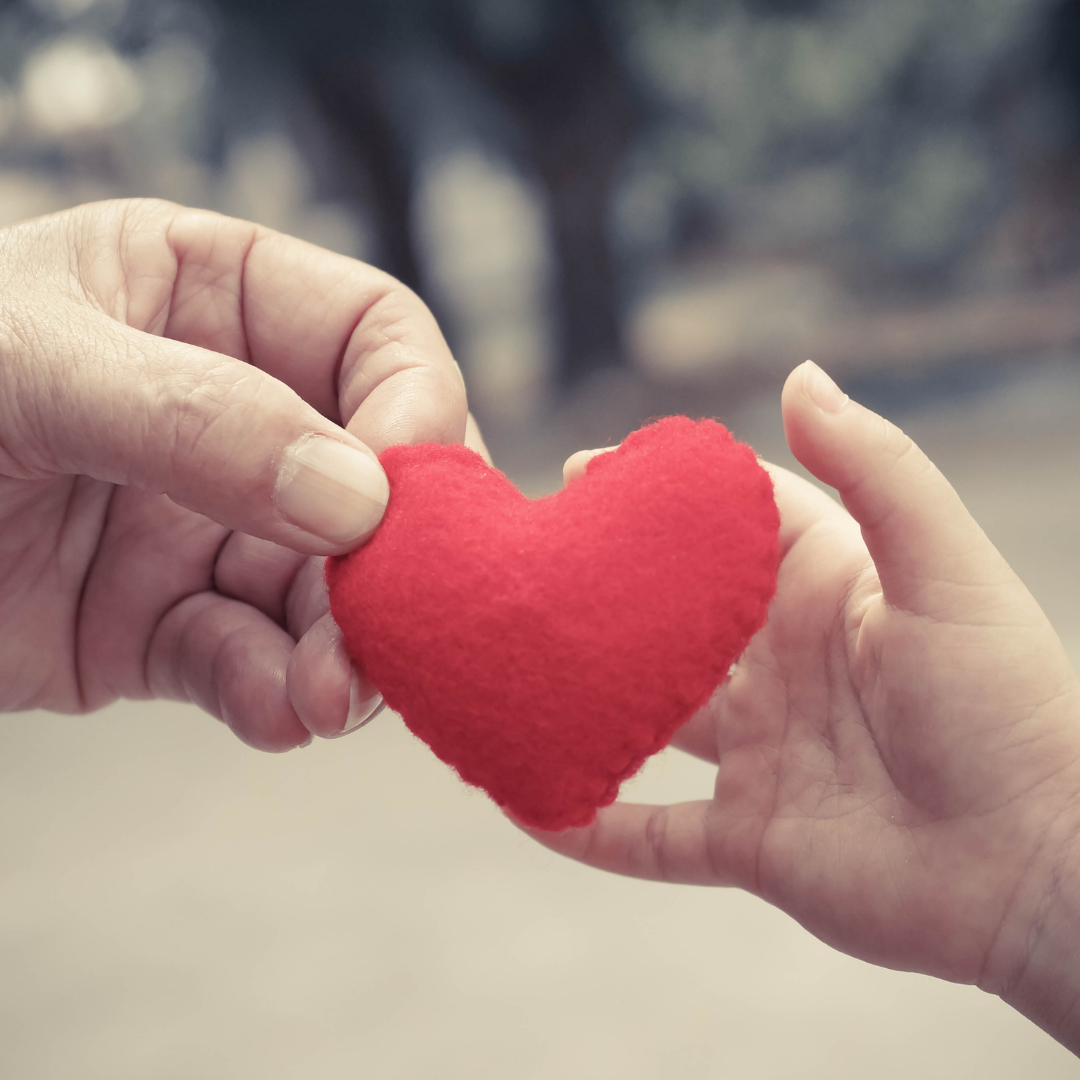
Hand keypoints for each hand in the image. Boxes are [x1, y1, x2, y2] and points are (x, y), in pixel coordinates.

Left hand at [0, 198, 467, 748]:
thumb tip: (359, 499)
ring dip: (345, 647)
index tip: (405, 496)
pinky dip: (277, 695)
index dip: (414, 407)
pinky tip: (280, 713)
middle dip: (392, 557)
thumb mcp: (25, 367)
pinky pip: (253, 662)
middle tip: (391, 628)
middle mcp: (232, 414)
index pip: (376, 338)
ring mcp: (205, 526)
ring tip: (331, 697)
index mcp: (213, 300)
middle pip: (373, 480)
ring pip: (327, 590)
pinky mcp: (166, 625)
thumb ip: (196, 417)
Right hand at [538, 361, 1079, 1049]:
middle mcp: (784, 670)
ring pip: (646, 725)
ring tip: (504, 676)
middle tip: (524, 567)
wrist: (1042, 867)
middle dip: (602, 596)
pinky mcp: (750, 840)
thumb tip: (800, 375)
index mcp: (826, 596)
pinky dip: (590, 827)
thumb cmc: (1009, 706)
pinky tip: (526, 801)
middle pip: (671, 623)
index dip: (660, 498)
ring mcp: (762, 755)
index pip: (729, 529)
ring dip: (583, 705)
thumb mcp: (945, 571)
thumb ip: (874, 472)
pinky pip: (650, 836)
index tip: (580, 473)